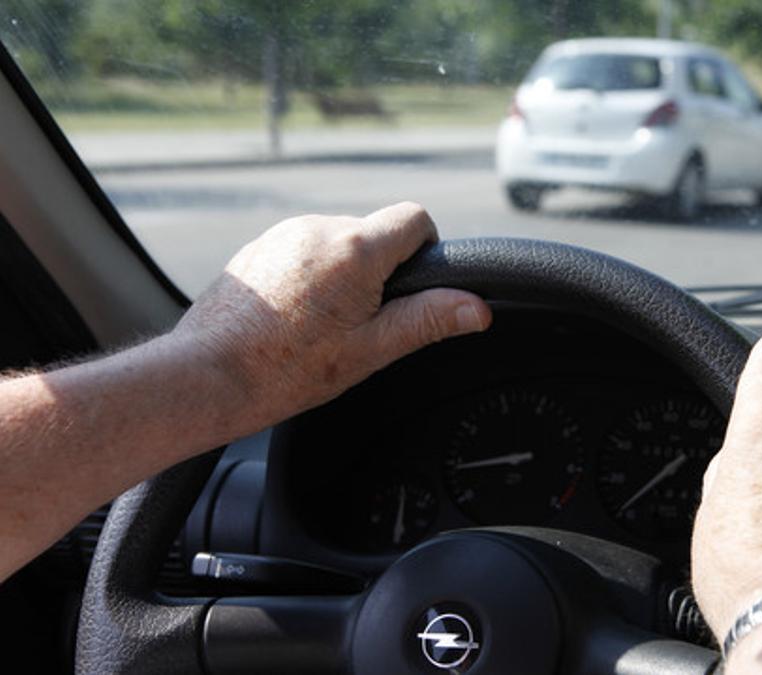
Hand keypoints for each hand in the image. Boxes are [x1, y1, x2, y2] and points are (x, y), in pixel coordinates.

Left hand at [172, 202, 490, 430]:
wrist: (207, 375)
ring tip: (321, 325)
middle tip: (360, 323)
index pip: (416, 218)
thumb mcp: (370, 350)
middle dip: (380, 270)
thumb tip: (477, 308)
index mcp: (355, 249)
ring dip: (344, 273)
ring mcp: (284, 234)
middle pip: (376, 233)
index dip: (425, 250)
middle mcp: (319, 227)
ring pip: (339, 242)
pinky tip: (293, 317)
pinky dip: (311, 276)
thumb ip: (428, 320)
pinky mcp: (259, 246)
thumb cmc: (286, 369)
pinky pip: (304, 249)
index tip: (410, 289)